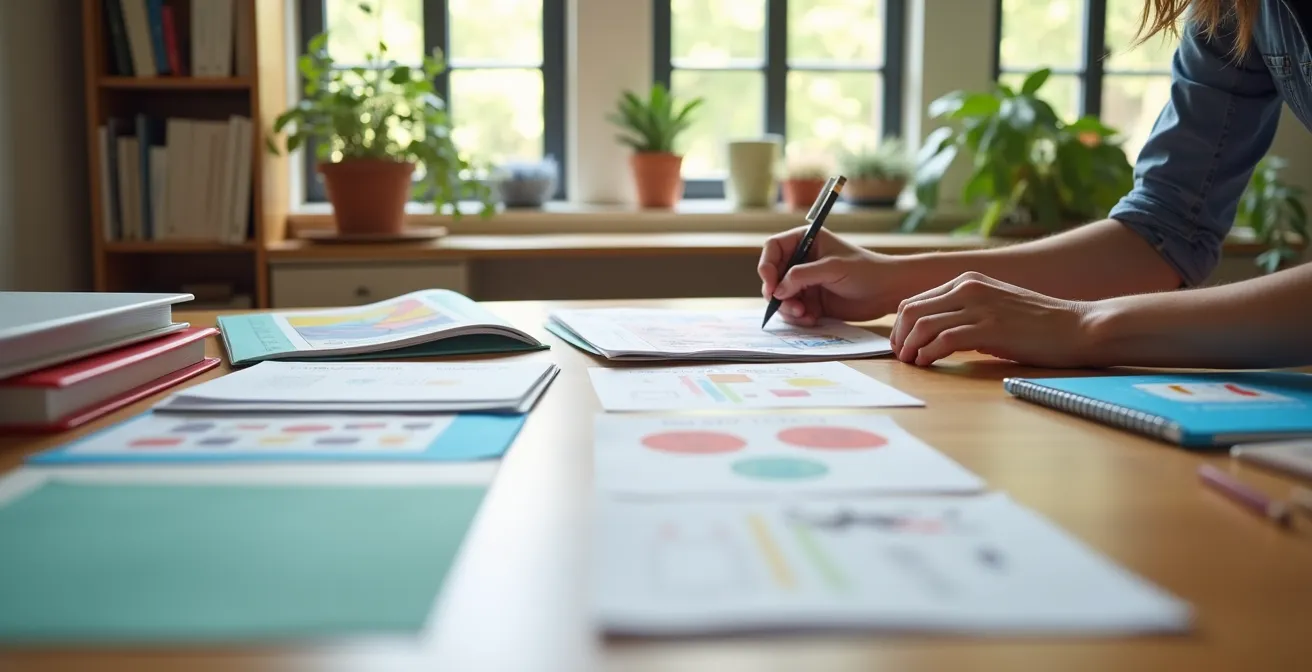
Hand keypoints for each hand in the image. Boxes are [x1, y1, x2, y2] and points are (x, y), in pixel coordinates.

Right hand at [757, 227, 901, 325]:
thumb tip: (777, 290)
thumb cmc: (865, 271)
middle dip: (776, 292)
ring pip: (781, 296)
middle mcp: (802, 261)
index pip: (773, 248)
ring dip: (787, 307)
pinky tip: (812, 319)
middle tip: (786, 304)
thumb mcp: (833, 268)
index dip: (767, 264)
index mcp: (806, 241)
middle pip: (773, 275)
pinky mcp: (811, 301)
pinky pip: (793, 310)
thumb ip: (802, 275)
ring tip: (803, 314)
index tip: (770, 282)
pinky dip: (798, 317)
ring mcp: (805, 282)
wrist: (887, 292)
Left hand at [890, 272, 1095, 366]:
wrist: (1077, 327)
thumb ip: (966, 312)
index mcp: (968, 280)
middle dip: (900, 336)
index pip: (916, 300)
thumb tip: (935, 332)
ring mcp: (979, 307)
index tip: (901, 346)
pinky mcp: (989, 328)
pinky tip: (927, 363)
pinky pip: (943, 339)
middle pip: (912, 310)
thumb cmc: (1038, 324)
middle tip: (901, 357)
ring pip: (923, 324)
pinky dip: (928, 354)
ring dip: (910, 347)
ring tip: (910, 363)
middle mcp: (969, 287)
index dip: (900, 326)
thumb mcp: (994, 307)